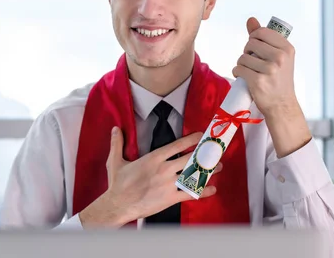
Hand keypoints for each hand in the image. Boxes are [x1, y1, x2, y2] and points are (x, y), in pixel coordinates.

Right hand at [79, 127, 221, 227]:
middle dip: (204, 154)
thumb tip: (115, 129)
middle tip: (215, 151)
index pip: (177, 145)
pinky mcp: (170, 198)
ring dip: (208, 171)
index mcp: (154, 158)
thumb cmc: (118, 184)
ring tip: (218, 167)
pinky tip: (212, 189)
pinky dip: (203, 192)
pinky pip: (190, 194)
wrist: (118, 204)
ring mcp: (168, 184)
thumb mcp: (115, 160)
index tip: (201, 136)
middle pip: (190, 158)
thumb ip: (117, 143)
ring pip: (193, 175)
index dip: (191, 140)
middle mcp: (164, 169)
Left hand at [232, 17, 297, 117]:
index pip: (262, 32)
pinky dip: (237, 73)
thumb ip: (263, 37)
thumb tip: (251, 19)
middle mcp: (280, 57)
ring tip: (250, 71)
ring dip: (242, 64)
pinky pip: (238, 69)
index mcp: (287, 48)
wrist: (281, 105)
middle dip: (247, 52)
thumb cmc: (278, 79)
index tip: (257, 49)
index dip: (254, 38)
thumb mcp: (277, 56)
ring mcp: (270, 69)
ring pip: (242, 57)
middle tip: (253, 62)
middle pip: (250, 43)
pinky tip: (245, 78)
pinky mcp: (258, 81)